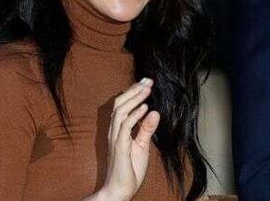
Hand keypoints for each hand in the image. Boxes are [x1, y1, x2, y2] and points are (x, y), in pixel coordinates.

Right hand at [100, 78, 160, 200]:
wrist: (119, 190)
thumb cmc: (129, 170)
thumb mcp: (142, 146)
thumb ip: (146, 129)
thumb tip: (154, 112)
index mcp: (118, 131)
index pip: (122, 106)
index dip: (133, 92)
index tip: (146, 82)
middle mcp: (114, 132)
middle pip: (119, 104)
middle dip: (134, 90)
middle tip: (148, 80)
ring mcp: (115, 139)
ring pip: (120, 111)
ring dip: (135, 98)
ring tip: (147, 89)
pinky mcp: (119, 147)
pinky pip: (125, 127)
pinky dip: (134, 115)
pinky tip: (145, 107)